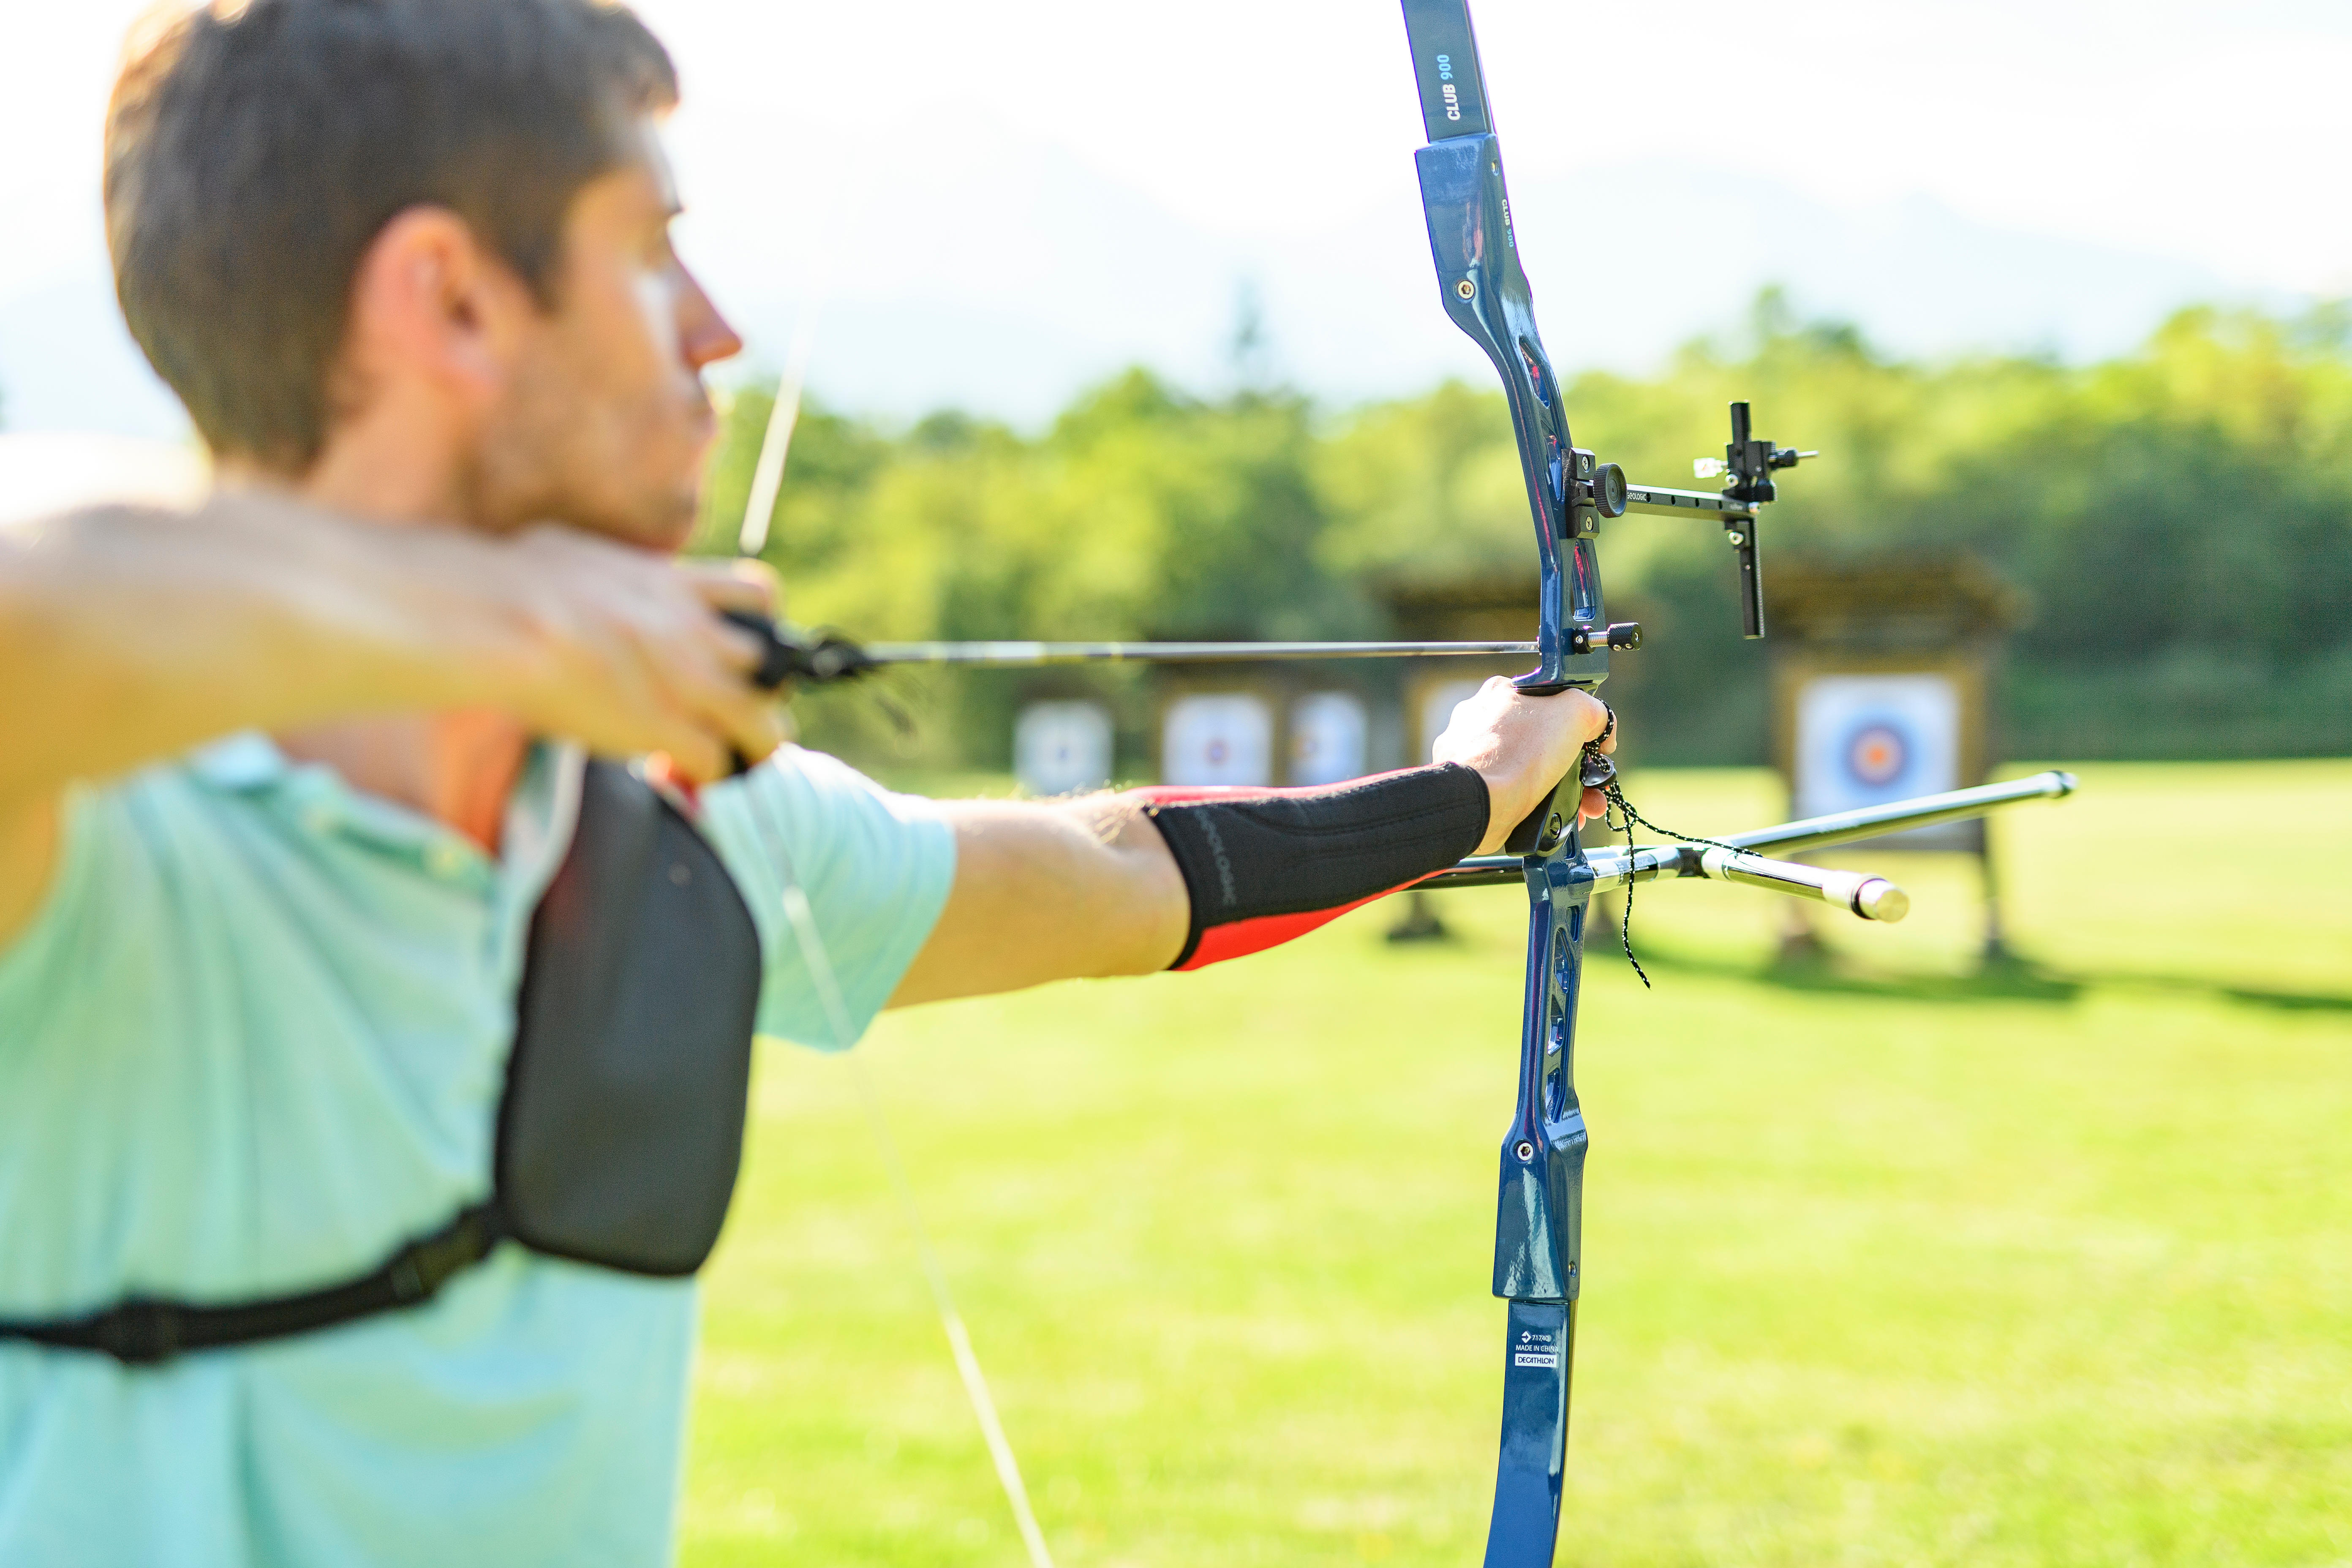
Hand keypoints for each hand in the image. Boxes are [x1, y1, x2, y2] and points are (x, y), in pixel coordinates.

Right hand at [470, 526, 783, 782]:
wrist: (499, 615)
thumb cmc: (514, 578)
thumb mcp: (579, 553)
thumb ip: (605, 570)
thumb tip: (588, 571)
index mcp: (674, 584)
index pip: (758, 594)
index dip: (761, 626)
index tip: (741, 647)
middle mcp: (694, 631)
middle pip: (776, 666)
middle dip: (765, 691)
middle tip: (740, 710)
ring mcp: (687, 682)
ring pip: (764, 725)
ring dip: (753, 745)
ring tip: (734, 756)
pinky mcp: (665, 728)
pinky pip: (713, 762)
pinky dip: (705, 773)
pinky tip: (684, 773)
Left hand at [1431, 677, 1614, 855]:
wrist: (1481, 803)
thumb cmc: (1521, 752)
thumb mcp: (1574, 711)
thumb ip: (1593, 710)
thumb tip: (1602, 730)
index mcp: (1502, 693)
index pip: (1550, 702)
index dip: (1578, 724)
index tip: (1593, 748)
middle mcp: (1483, 722)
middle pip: (1544, 740)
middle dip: (1578, 766)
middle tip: (1596, 785)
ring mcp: (1476, 757)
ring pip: (1533, 771)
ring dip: (1567, 790)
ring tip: (1588, 809)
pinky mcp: (1475, 788)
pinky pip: (1516, 794)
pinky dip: (1542, 805)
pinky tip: (1561, 817)